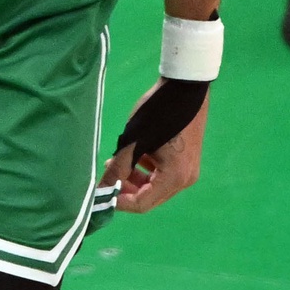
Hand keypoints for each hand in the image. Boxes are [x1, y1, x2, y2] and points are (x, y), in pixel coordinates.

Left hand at [100, 85, 207, 213]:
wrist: (184, 86)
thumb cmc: (157, 114)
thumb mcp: (133, 141)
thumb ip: (117, 168)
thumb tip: (101, 189)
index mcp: (174, 179)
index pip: (142, 203)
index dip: (119, 201)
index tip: (100, 193)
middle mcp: (185, 180)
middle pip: (150, 197)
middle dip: (126, 189)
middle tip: (107, 175)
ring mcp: (188, 170)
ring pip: (155, 186)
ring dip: (134, 179)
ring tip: (116, 162)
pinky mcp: (188, 160)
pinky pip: (163, 174)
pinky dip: (147, 170)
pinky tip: (135, 155)